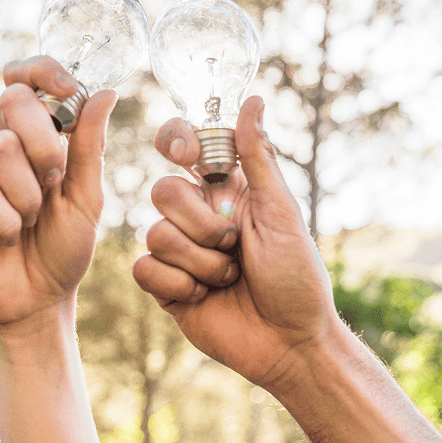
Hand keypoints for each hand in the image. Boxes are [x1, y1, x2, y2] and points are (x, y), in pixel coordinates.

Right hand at [0, 56, 115, 343]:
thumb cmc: (64, 246)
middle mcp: (4, 146)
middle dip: (44, 142)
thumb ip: (91, 146)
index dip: (42, 70)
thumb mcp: (88, 196)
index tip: (68, 88)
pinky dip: (5, 219)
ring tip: (31, 220)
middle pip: (12, 100)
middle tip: (55, 179)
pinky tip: (7, 236)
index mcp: (38, 137)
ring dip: (28, 192)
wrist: (40, 299)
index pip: (27, 80)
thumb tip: (105, 92)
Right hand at [132, 96, 342, 389]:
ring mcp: (179, 252)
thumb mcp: (282, 212)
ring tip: (229, 280)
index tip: (188, 153)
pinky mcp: (165, 287)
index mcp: (226, 189)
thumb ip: (257, 157)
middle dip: (203, 224)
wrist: (290, 343)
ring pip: (155, 233)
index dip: (176, 140)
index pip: (183, 146)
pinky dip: (177, 285)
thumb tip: (253, 99)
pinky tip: (203, 299)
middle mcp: (198, 216)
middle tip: (235, 247)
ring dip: (201, 263)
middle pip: (163, 191)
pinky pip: (144, 269)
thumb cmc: (297, 276)